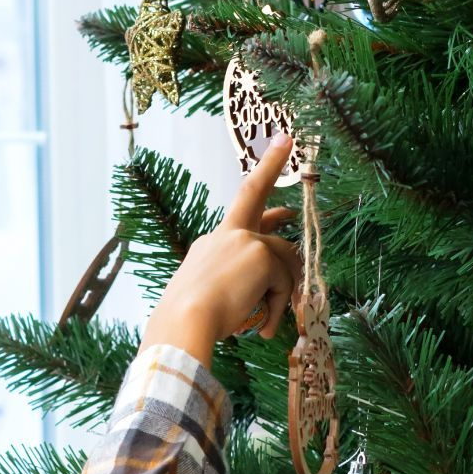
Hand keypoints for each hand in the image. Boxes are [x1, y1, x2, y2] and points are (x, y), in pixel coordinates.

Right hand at [138, 136, 303, 367]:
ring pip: (284, 260)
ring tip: (268, 322)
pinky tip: (266, 327)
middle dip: (272, 167)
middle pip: (261, 206)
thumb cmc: (190, 321)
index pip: (240, 207)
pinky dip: (280, 306)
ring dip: (283, 292)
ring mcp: (244, 240)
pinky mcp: (261, 255)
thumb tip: (269, 292)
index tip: (278, 147)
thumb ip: (239, 286)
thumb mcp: (213, 297)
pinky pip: (285, 282)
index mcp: (211, 244)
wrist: (184, 322)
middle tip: (288, 151)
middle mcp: (226, 234)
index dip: (262, 175)